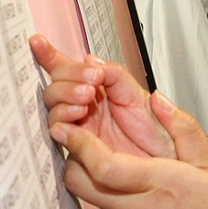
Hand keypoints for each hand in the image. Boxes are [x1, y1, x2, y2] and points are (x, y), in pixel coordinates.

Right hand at [29, 34, 174, 158]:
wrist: (168, 166)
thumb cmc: (160, 138)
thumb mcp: (142, 98)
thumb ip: (117, 76)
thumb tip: (91, 61)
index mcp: (101, 91)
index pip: (71, 69)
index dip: (51, 55)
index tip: (38, 42)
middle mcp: (87, 108)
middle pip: (57, 85)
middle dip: (68, 78)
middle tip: (90, 82)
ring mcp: (81, 128)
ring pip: (55, 107)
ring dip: (65, 97)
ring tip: (86, 99)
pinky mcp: (79, 149)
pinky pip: (59, 133)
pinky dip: (62, 121)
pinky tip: (75, 116)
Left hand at [51, 91, 207, 208]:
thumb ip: (184, 129)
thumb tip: (161, 103)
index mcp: (158, 185)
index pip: (101, 164)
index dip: (79, 143)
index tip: (70, 127)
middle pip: (80, 182)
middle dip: (72, 157)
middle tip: (78, 138)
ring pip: (90, 197)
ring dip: (89, 175)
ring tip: (103, 158)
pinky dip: (106, 195)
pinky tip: (125, 186)